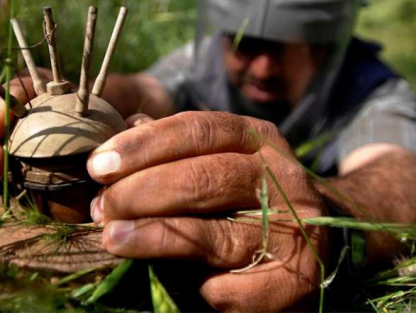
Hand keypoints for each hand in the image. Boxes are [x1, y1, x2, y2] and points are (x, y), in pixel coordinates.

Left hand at [87, 111, 328, 310]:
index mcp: (259, 139)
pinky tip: (176, 280)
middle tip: (102, 206)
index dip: (144, 145)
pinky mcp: (297, 281)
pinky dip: (197, 285)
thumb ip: (177, 146)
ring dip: (154, 237)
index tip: (99, 165)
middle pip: (204, 177)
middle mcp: (282, 178)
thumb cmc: (249, 195)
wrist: (316, 237)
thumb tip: (126, 130)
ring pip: (215, 235)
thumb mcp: (221, 156)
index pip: (198, 129)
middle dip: (141, 191)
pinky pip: (232, 287)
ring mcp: (296, 231)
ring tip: (113, 238)